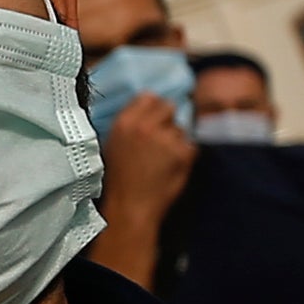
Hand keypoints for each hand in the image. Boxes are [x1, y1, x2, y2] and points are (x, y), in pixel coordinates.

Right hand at [89, 92, 194, 287]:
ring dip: (175, 141)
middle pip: (168, 108)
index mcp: (124, 122)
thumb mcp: (112, 144)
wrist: (130, 206)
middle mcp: (145, 126)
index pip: (148, 97)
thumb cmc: (118, 179)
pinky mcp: (182, 152)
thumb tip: (148, 109)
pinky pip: (190, 146)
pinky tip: (170, 169)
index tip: (153, 120)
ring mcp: (166, 139)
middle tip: (160, 141)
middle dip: (167, 122)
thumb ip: (130, 125)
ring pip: (180, 129)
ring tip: (162, 160)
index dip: (153, 109)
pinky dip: (184, 156)